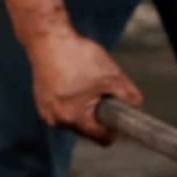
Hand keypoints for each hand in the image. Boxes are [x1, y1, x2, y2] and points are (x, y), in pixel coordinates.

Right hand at [25, 28, 143, 144]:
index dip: (115, 129)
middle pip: (88, 130)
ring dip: (84, 107)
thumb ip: (129, 95)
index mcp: (74, 118)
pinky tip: (71, 80)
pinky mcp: (40, 103)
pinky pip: (63, 109)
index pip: (103, 139)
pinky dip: (71, 100)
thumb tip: (136, 106)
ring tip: (84, 82)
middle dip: (97, 114)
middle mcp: (56, 120)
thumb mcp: (112, 76)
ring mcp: (45, 112)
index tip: (118, 114)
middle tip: (100, 90)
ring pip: (76, 119)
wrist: (47, 38)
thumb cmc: (78, 56)